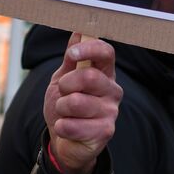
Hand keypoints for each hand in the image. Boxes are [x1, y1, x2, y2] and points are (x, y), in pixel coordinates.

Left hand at [43, 34, 119, 173]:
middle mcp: (112, 91)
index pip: (106, 53)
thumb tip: (78, 32)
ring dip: (61, 107)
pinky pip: (72, 125)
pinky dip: (61, 126)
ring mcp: (111, 112)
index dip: (89, 49)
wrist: (64, 140)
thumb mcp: (63, 79)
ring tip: (65, 113)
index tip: (72, 53)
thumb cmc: (65, 107)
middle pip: (89, 77)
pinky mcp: (105, 132)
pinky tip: (67, 128)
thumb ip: (71, 59)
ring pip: (76, 102)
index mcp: (104, 73)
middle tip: (63, 92)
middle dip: (66, 85)